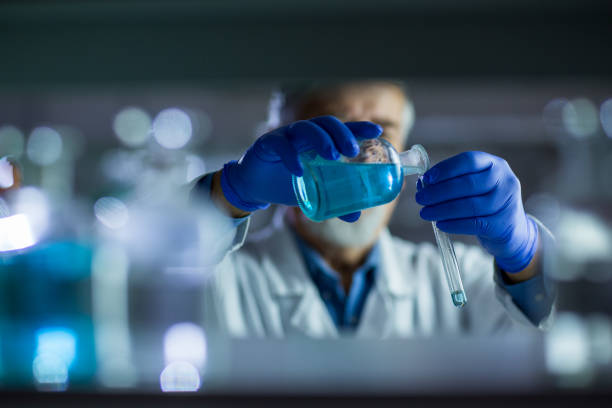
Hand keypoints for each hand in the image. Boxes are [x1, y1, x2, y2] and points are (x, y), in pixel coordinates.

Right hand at [220, 116, 381, 221]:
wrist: (254, 187)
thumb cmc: (285, 183)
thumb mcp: (312, 193)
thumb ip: (333, 202)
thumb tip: (356, 215)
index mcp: (317, 141)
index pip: (340, 129)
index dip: (358, 127)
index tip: (377, 131)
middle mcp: (303, 134)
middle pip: (325, 124)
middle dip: (342, 134)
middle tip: (353, 151)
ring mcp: (286, 136)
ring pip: (306, 128)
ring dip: (321, 140)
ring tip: (333, 156)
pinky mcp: (267, 144)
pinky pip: (280, 145)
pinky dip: (291, 157)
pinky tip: (299, 170)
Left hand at [415, 151, 537, 272]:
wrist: (512, 230)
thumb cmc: (485, 203)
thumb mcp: (476, 186)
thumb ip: (453, 181)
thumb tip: (423, 184)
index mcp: (495, 165)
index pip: (469, 160)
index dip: (446, 169)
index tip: (427, 178)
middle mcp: (505, 180)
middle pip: (467, 184)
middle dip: (439, 192)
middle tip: (420, 198)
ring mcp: (506, 202)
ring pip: (469, 205)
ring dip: (442, 209)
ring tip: (425, 213)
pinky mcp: (502, 224)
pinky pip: (474, 223)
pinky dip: (453, 224)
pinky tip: (440, 224)